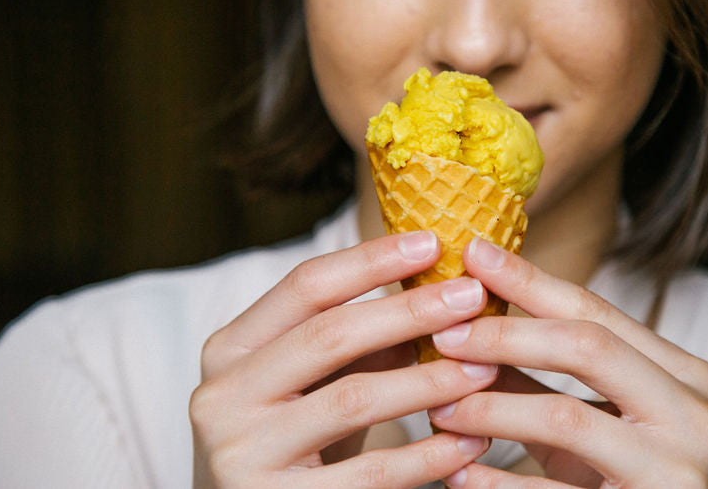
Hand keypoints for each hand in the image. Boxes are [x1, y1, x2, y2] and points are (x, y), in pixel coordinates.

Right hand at [189, 231, 498, 487]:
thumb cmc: (293, 442)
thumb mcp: (312, 383)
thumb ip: (358, 341)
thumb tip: (437, 290)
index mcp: (231, 348)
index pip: (306, 285)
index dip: (371, 259)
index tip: (432, 242)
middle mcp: (223, 394)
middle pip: (330, 334)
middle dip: (410, 311)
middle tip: (472, 297)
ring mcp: (243, 451)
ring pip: (353, 400)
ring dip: (429, 381)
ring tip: (484, 370)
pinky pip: (369, 473)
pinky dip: (426, 455)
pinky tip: (468, 442)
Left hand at [426, 237, 707, 487]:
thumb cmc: (624, 483)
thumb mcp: (586, 422)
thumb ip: (535, 375)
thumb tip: (464, 320)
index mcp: (684, 374)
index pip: (596, 311)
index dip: (529, 281)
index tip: (473, 253)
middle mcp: (694, 414)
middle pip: (587, 347)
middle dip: (505, 335)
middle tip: (444, 334)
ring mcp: (678, 468)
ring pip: (565, 416)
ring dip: (490, 408)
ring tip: (439, 409)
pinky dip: (498, 482)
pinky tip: (457, 475)